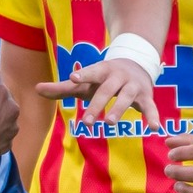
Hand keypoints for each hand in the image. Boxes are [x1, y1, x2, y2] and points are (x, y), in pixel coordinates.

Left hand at [34, 55, 159, 127]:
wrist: (136, 63)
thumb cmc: (102, 78)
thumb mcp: (84, 81)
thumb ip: (62, 88)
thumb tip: (37, 89)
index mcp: (101, 71)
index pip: (90, 73)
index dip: (82, 74)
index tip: (73, 77)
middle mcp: (118, 77)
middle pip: (106, 90)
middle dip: (97, 104)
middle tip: (87, 122)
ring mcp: (132, 86)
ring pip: (126, 97)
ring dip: (119, 109)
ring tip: (110, 122)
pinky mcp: (146, 96)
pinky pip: (150, 107)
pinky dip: (153, 117)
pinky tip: (156, 128)